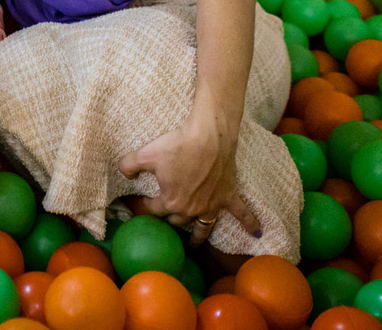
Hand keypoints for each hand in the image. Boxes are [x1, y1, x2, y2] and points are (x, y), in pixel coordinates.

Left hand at [117, 113, 259, 244]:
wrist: (209, 136)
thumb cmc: (177, 145)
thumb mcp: (145, 153)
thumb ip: (128, 165)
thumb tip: (124, 173)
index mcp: (171, 202)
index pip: (154, 209)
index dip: (146, 204)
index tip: (143, 198)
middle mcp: (192, 209)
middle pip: (177, 220)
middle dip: (169, 218)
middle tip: (165, 215)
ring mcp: (212, 205)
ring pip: (204, 227)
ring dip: (198, 236)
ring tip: (195, 244)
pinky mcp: (229, 195)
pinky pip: (242, 213)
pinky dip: (250, 223)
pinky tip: (257, 232)